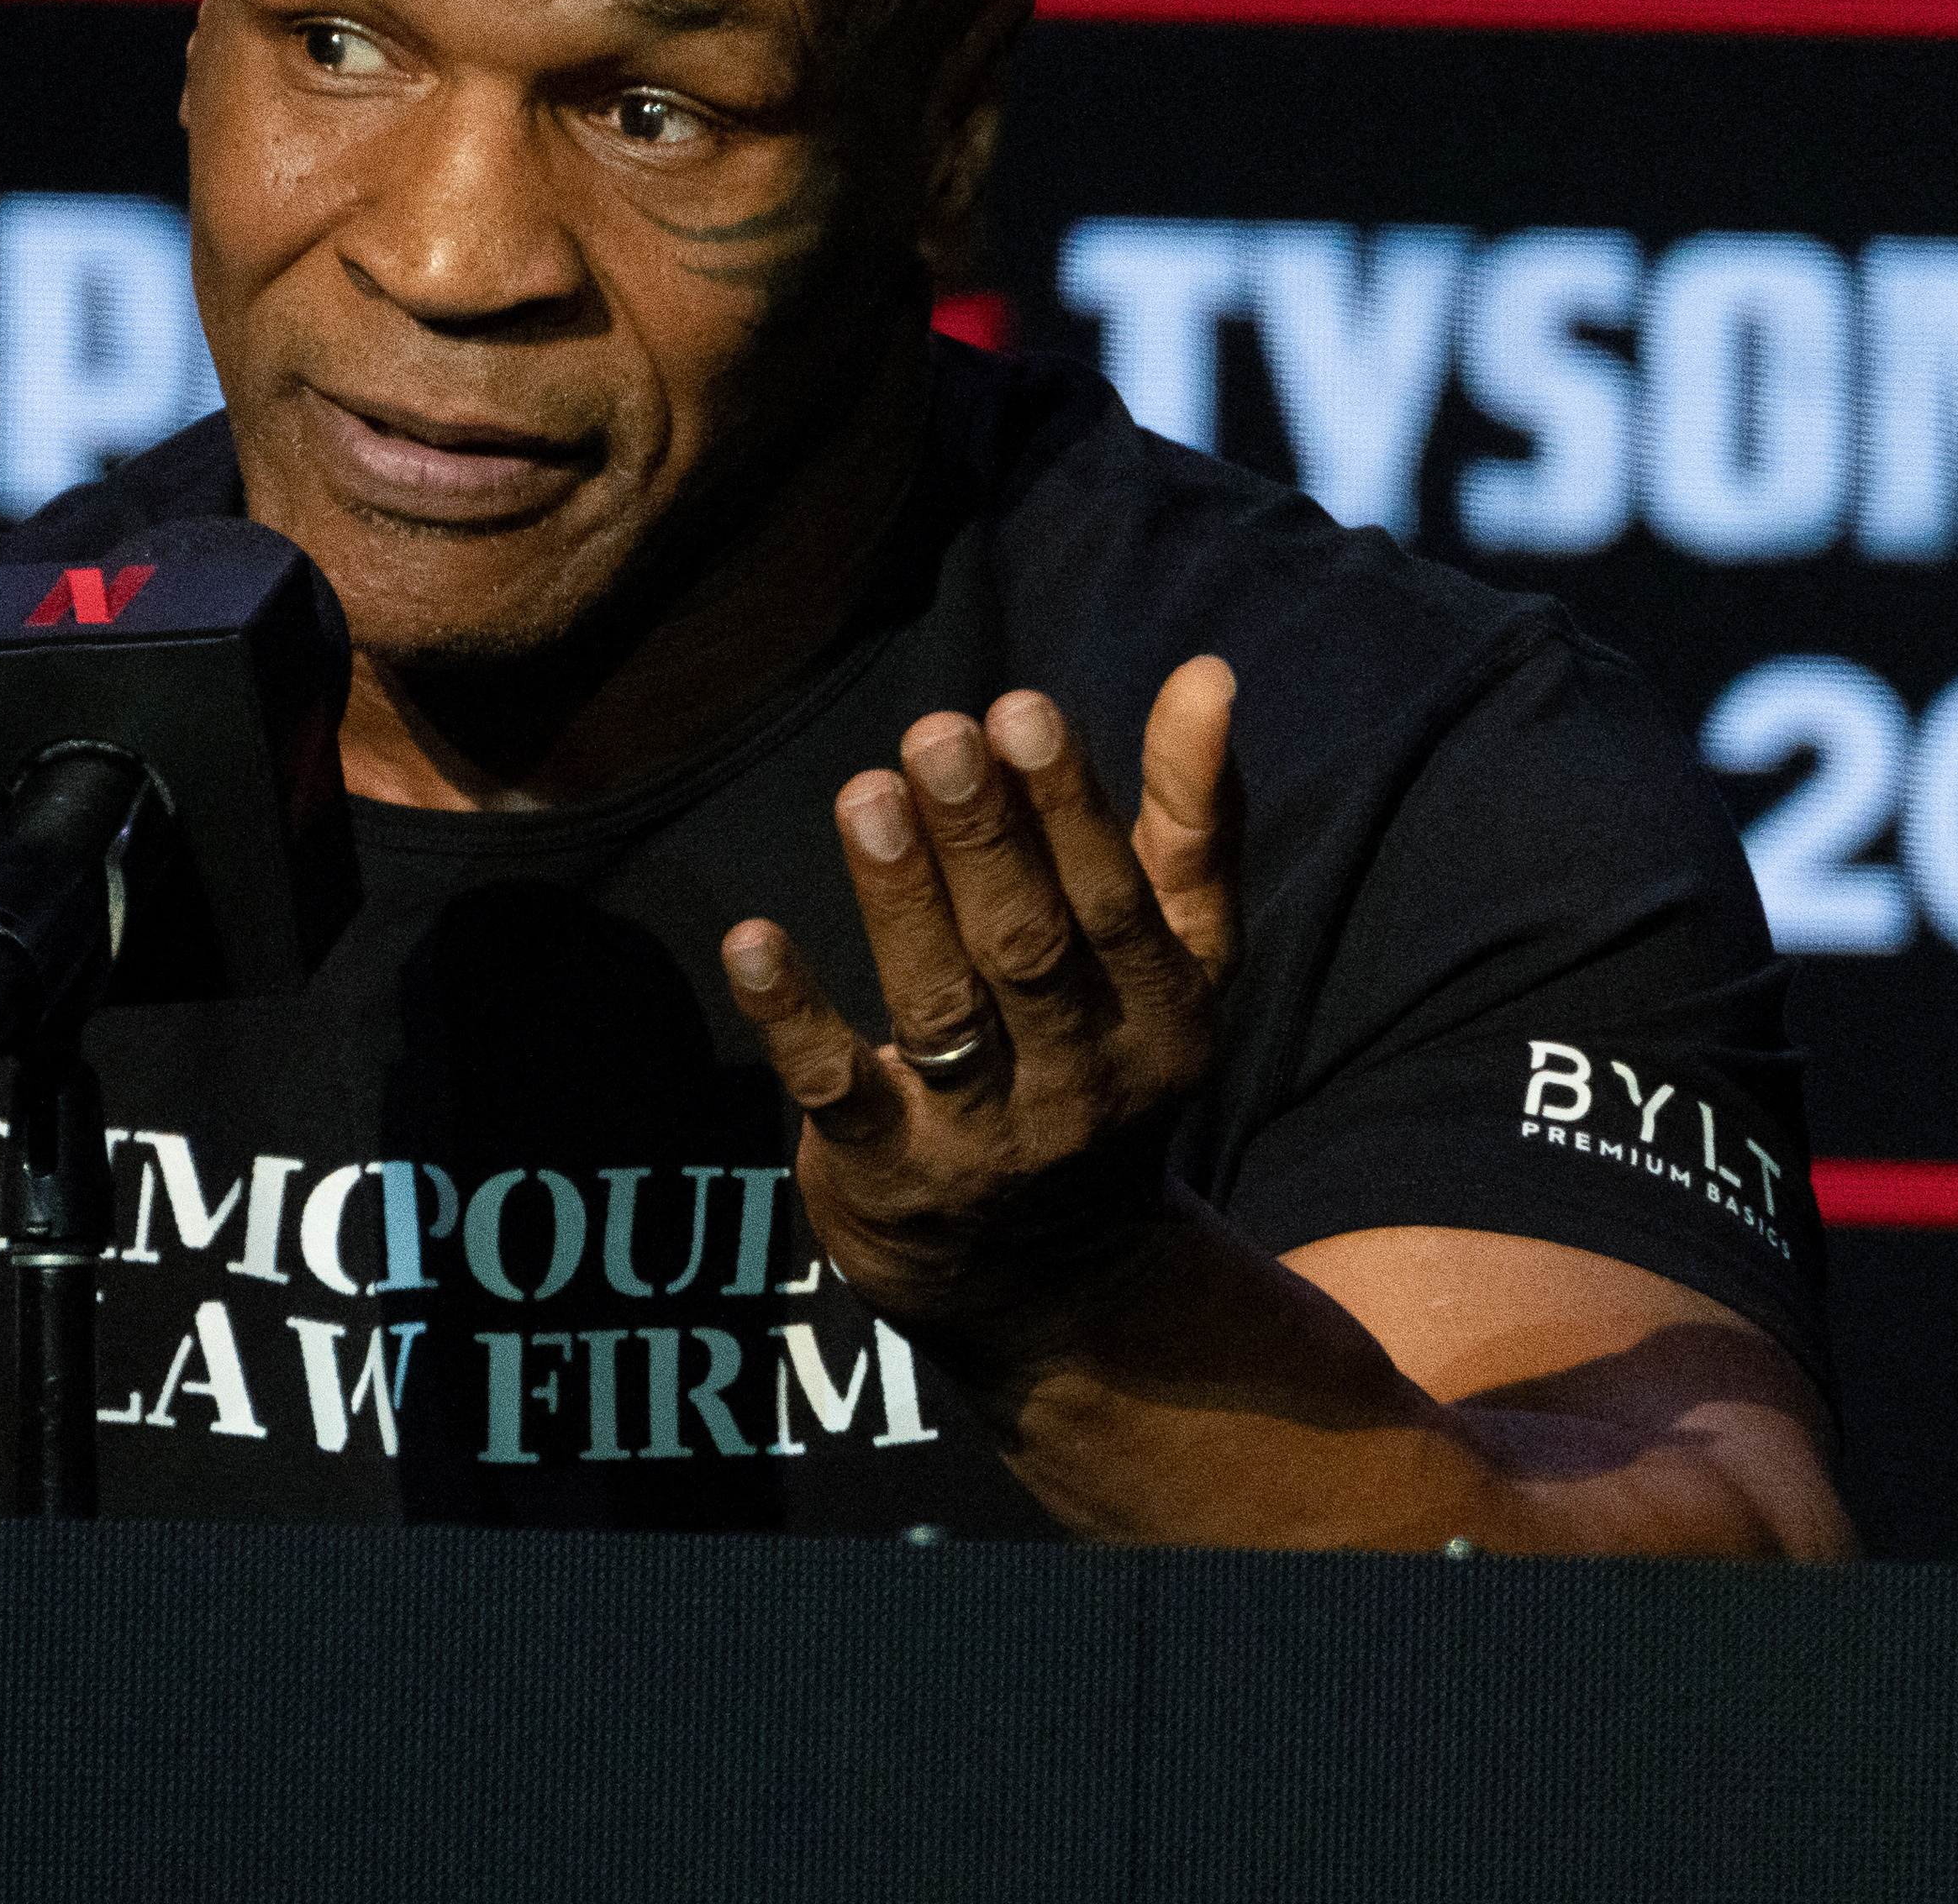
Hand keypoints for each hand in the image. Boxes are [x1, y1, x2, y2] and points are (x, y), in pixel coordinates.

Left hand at [723, 656, 1237, 1367]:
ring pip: (941, 1009)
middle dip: (984, 839)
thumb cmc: (1106, 1060)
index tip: (1022, 709)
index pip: (1118, 903)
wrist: (1053, 1282)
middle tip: (937, 733)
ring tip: (865, 796)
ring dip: (899, 903)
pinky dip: (793, 1015)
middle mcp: (1082, 1082)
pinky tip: (750, 939)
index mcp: (1163, 1018)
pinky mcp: (885, 1170)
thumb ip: (1190, 820)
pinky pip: (836, 1089)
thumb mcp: (1176, 960)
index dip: (1072, 809)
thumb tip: (1207, 674)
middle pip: (1029, 950)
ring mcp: (981, 1135)